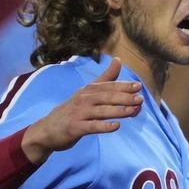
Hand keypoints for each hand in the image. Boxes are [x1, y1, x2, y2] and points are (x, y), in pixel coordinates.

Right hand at [21, 57, 142, 162]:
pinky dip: (104, 126)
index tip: (139, 86)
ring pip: (101, 111)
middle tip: (140, 99)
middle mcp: (83, 99)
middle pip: (106, 97)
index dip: (124, 86)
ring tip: (133, 110)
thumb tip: (118, 60)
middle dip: (124, 97)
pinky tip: (116, 126)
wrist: (48, 129)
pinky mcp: (75, 127)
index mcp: (88, 90)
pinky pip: (92, 126)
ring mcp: (79, 113)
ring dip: (118, 110)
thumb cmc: (73, 110)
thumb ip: (105, 78)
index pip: (108, 86)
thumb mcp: (87, 92)